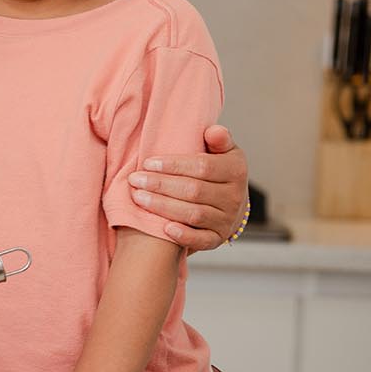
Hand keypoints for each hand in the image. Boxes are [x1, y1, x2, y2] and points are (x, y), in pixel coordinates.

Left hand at [130, 125, 248, 252]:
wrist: (230, 202)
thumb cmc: (217, 170)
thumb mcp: (221, 150)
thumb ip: (218, 139)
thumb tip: (212, 131)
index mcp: (236, 169)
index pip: (203, 166)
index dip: (174, 165)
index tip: (148, 163)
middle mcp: (234, 196)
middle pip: (194, 191)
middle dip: (160, 185)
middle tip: (135, 180)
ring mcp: (227, 219)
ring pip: (193, 214)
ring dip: (163, 207)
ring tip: (138, 197)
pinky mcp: (218, 237)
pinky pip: (202, 240)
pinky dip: (184, 236)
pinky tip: (164, 229)